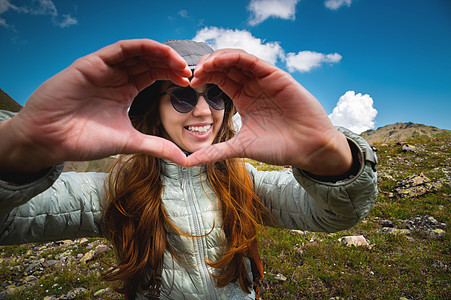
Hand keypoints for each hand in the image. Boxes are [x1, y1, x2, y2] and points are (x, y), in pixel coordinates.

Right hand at [0, 39, 191, 172]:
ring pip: (137, 51)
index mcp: (124, 91)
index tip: (189, 82)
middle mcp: (116, 77)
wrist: (50, 140)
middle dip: (171, 63)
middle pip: (149, 61)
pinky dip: (142, 47)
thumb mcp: (130, 141)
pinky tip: (160, 53)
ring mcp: (104, 68)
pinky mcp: (92, 63)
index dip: (172, 75)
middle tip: (188, 72)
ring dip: (160, 53)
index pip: (153, 74)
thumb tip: (184, 159)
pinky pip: (120, 48)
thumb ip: (157, 146)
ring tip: (179, 63)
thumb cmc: (84, 139)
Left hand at [188, 49, 351, 175]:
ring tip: (202, 67)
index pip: (219, 79)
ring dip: (217, 59)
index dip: (204, 78)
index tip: (188, 84)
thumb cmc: (279, 147)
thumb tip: (188, 163)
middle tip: (190, 74)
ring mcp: (264, 79)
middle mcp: (252, 86)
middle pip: (225, 66)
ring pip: (236, 59)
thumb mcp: (239, 148)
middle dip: (206, 66)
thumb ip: (214, 152)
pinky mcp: (275, 76)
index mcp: (243, 99)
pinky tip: (218, 62)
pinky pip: (251, 60)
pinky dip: (234, 57)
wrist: (308, 148)